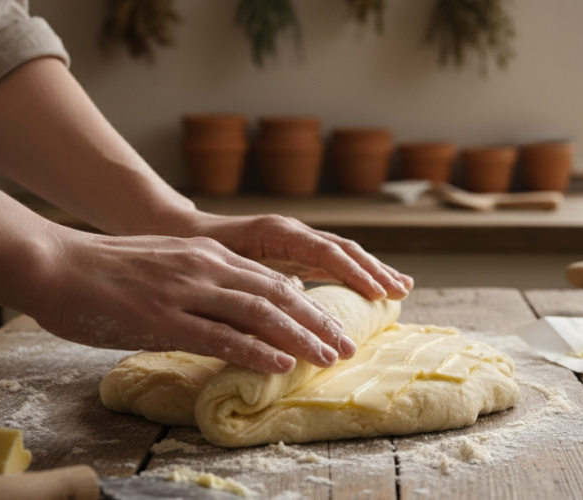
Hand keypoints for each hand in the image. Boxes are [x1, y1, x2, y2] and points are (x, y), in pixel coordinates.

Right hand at [30, 231, 356, 373]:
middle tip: (345, 346)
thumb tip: (228, 307)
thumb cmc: (101, 270)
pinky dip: (254, 350)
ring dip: (299, 336)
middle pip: (276, 294)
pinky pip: (218, 336)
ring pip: (257, 313)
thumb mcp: (162, 264)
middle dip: (317, 321)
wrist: (52, 263)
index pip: (269, 279)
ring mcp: (184, 291)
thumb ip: (198, 279)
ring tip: (328, 357)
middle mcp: (203, 267)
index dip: (306, 304)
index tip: (332, 325)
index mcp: (205, 254)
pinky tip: (279, 364)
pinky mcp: (161, 318)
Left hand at [178, 212, 413, 301]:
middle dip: (373, 271)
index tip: (377, 293)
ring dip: (372, 271)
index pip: (325, 251)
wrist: (180, 231)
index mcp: (276, 232)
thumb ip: (253, 280)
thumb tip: (290, 298)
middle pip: (343, 249)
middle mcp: (291, 232)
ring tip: (402, 289)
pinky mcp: (295, 252)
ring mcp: (295, 240)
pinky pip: (333, 261)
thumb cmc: (195, 251)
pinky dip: (356, 274)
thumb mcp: (221, 267)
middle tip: (401, 294)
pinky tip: (375, 287)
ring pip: (343, 253)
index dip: (353, 273)